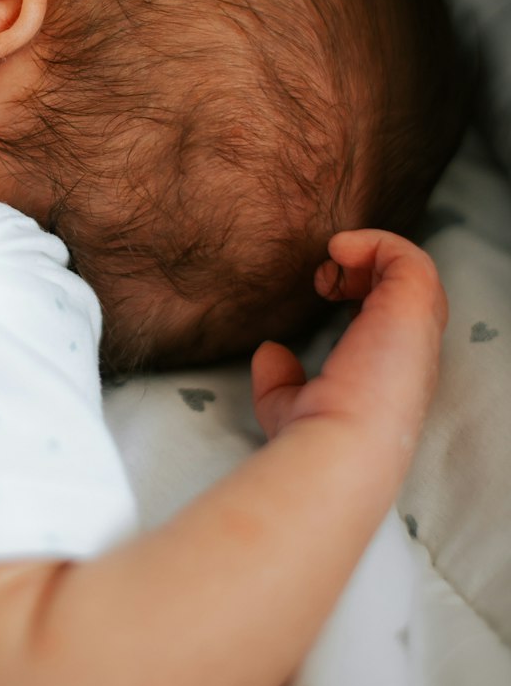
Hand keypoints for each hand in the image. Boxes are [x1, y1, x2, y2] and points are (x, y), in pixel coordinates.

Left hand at [251, 229, 445, 449]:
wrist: (340, 444)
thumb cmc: (319, 434)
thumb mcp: (288, 404)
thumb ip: (279, 379)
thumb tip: (269, 352)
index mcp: (391, 368)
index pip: (391, 318)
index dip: (362, 293)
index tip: (323, 292)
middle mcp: (411, 347)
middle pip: (407, 289)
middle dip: (367, 269)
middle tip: (325, 279)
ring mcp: (416, 326)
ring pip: (413, 269)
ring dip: (369, 254)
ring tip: (331, 262)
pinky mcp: (413, 305)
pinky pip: (407, 255)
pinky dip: (373, 241)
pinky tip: (336, 251)